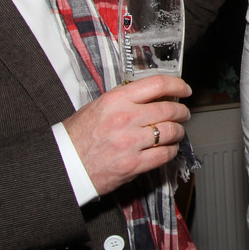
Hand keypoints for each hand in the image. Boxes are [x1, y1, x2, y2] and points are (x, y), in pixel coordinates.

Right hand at [62, 76, 191, 195]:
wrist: (64, 165)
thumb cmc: (78, 136)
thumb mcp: (98, 106)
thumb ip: (124, 98)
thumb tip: (150, 94)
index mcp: (116, 100)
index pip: (157, 84)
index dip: (177, 85)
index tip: (184, 89)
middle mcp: (126, 118)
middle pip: (169, 109)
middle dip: (181, 111)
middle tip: (183, 113)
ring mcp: (131, 142)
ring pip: (171, 132)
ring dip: (179, 131)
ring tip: (177, 131)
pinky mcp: (134, 164)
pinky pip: (165, 155)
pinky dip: (172, 150)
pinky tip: (169, 148)